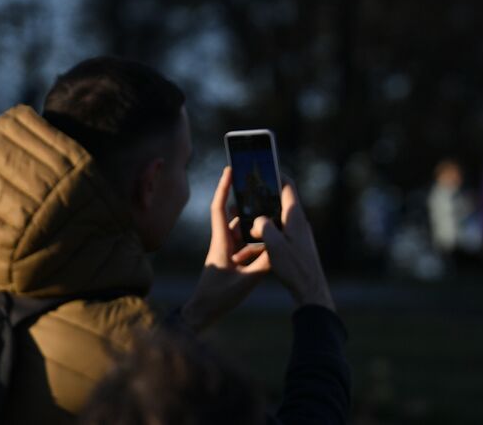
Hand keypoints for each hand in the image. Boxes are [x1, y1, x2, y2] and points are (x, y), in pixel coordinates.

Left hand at [181, 166, 271, 330]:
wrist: (202, 315)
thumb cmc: (217, 298)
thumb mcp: (245, 282)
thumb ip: (264, 264)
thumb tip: (280, 248)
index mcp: (221, 242)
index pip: (220, 208)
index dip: (224, 187)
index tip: (230, 168)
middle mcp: (223, 242)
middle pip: (236, 217)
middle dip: (249, 206)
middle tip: (265, 192)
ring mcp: (227, 252)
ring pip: (243, 232)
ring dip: (256, 227)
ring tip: (274, 219)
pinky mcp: (231, 261)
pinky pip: (246, 246)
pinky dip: (257, 244)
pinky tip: (272, 246)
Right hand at [254, 178, 333, 310]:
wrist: (310, 289)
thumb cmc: (294, 268)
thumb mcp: (275, 247)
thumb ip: (264, 228)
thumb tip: (258, 219)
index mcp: (295, 216)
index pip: (288, 187)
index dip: (276, 174)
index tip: (264, 167)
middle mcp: (298, 221)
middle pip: (280, 200)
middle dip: (264, 196)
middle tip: (247, 192)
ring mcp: (298, 232)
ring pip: (278, 217)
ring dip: (263, 217)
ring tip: (245, 218)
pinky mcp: (296, 243)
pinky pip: (279, 230)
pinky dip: (266, 230)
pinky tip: (253, 240)